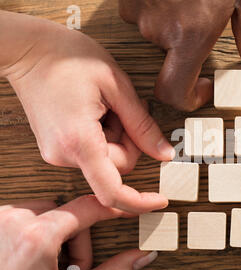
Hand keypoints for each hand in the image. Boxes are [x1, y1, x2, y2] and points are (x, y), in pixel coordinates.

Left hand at [0, 196, 156, 269]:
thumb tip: (142, 257)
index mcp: (36, 236)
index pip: (89, 208)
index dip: (114, 210)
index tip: (131, 208)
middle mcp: (15, 219)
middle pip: (70, 215)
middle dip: (77, 242)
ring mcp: (3, 217)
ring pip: (52, 211)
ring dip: (59, 235)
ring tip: (47, 265)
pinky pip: (32, 212)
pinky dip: (40, 230)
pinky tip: (33, 255)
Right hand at [1, 11, 173, 212]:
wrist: (28, 49)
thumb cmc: (69, 58)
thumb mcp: (117, 86)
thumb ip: (143, 126)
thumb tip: (164, 154)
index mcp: (79, 142)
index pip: (112, 191)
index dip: (140, 201)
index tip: (161, 200)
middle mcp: (63, 155)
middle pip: (118, 167)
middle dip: (131, 141)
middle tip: (125, 110)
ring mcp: (56, 153)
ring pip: (107, 160)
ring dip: (117, 136)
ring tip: (106, 106)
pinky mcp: (56, 148)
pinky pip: (93, 152)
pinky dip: (104, 136)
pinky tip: (97, 112)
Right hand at [119, 0, 240, 110]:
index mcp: (188, 34)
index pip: (173, 91)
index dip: (187, 99)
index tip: (203, 89)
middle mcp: (158, 27)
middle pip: (170, 57)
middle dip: (188, 45)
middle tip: (204, 19)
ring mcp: (137, 9)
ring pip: (157, 32)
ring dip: (173, 23)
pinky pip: (143, 11)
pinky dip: (159, 7)